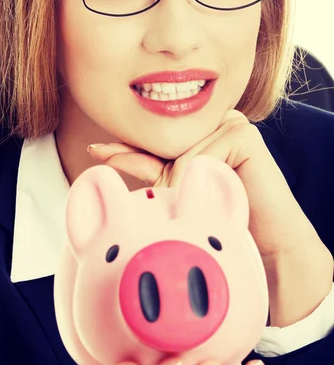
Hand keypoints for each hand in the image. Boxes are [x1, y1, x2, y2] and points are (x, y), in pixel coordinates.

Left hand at [88, 109, 332, 325]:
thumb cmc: (223, 218)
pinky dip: (196, 179)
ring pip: (181, 151)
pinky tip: (210, 193)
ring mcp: (231, 123)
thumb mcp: (177, 188)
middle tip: (143, 182)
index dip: (129, 148)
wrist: (266, 243)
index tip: (96, 150)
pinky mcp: (242, 134)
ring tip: (191, 202)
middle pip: (167, 140)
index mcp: (202, 129)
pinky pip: (201, 157)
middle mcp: (215, 121)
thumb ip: (151, 168)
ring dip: (176, 181)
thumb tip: (103, 154)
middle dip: (151, 167)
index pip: (159, 137)